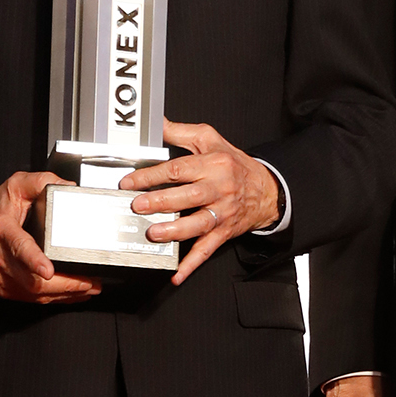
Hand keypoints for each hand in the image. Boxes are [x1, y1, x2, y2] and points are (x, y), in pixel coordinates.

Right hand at [0, 173, 101, 303]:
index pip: (19, 247)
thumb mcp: (17, 185)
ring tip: (89, 288)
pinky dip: (56, 299)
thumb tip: (68, 188)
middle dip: (66, 285)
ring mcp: (2, 276)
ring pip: (35, 295)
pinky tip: (73, 294)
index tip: (48, 270)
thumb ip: (41, 182)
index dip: (34, 261)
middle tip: (90, 282)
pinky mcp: (6, 289)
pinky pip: (33, 300)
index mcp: (2, 229)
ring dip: (65, 295)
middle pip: (33, 280)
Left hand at [125, 120, 281, 288]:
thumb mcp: (210, 140)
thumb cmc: (234, 164)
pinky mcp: (224, 232)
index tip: (130, 181)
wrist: (266, 190)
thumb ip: (180, 132)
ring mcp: (221, 213)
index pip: (178, 169)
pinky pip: (207, 250)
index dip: (152, 176)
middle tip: (139, 205)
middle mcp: (218, 189)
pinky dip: (191, 264)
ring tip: (154, 233)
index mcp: (213, 164)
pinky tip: (177, 273)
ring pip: (198, 224)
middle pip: (187, 196)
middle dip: (161, 202)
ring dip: (175, 231)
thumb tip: (156, 123)